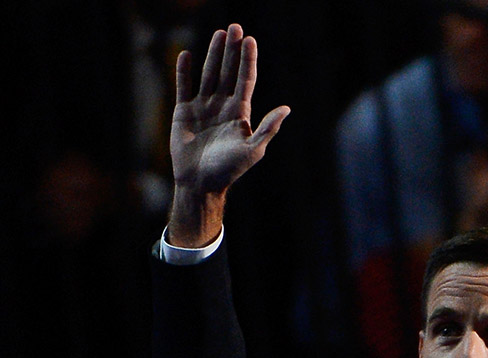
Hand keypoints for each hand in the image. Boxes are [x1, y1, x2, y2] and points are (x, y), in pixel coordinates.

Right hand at [168, 24, 289, 246]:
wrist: (201, 183)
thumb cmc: (229, 170)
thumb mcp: (252, 150)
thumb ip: (268, 128)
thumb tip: (286, 108)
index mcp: (240, 114)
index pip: (245, 81)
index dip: (248, 61)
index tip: (250, 40)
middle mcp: (222, 106)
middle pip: (228, 72)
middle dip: (232, 51)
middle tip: (235, 27)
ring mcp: (203, 107)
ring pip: (209, 75)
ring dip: (213, 54)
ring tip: (218, 34)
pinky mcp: (184, 112)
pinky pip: (184, 86)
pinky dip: (184, 71)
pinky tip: (187, 54)